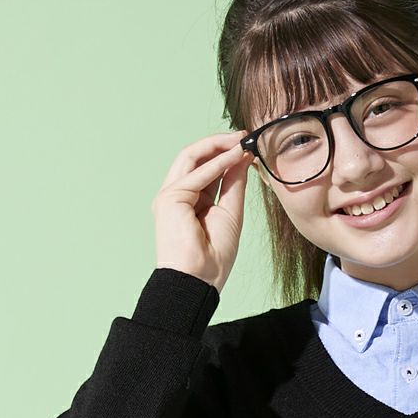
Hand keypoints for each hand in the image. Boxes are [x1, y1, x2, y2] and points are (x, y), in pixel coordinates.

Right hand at [151, 131, 254, 292]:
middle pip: (195, 159)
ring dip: (217, 146)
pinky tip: (235, 155)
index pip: (206, 170)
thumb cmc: (213, 258)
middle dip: (220, 144)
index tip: (247, 146)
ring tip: (240, 139)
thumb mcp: (230, 213)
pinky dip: (217, 162)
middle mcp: (177, 197)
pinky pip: (196, 174)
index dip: (225, 155)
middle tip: (244, 136)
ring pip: (191, 158)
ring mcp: (170, 197)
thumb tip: (243, 156)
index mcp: (190, 203)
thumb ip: (233, 183)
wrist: (199, 282)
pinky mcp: (170, 199)